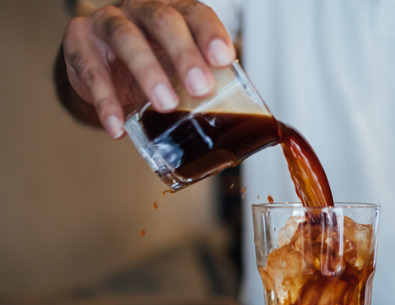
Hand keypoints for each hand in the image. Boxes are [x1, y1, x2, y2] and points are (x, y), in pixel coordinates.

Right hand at [61, 0, 235, 137]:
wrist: (99, 65)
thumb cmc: (149, 62)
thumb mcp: (176, 68)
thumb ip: (202, 80)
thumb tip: (236, 115)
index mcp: (173, 12)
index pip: (195, 13)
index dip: (210, 34)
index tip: (224, 58)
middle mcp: (140, 10)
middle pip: (163, 20)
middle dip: (184, 54)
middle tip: (201, 87)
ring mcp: (108, 22)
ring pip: (127, 37)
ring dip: (148, 72)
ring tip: (165, 105)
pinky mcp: (79, 42)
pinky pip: (92, 71)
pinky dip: (106, 102)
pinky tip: (117, 126)